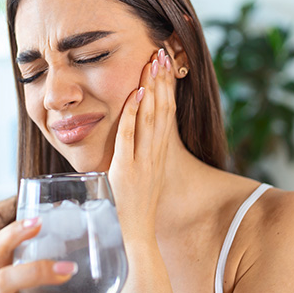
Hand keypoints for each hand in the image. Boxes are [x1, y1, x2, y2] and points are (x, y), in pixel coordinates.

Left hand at [108, 48, 175, 241]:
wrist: (135, 240)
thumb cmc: (132, 212)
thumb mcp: (140, 180)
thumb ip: (134, 160)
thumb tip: (126, 144)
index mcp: (159, 157)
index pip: (166, 116)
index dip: (167, 90)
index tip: (166, 66)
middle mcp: (155, 156)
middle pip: (163, 111)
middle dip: (162, 81)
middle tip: (163, 52)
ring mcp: (143, 163)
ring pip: (151, 119)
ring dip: (151, 89)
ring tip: (153, 62)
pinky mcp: (127, 171)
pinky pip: (130, 137)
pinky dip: (133, 115)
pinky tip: (134, 94)